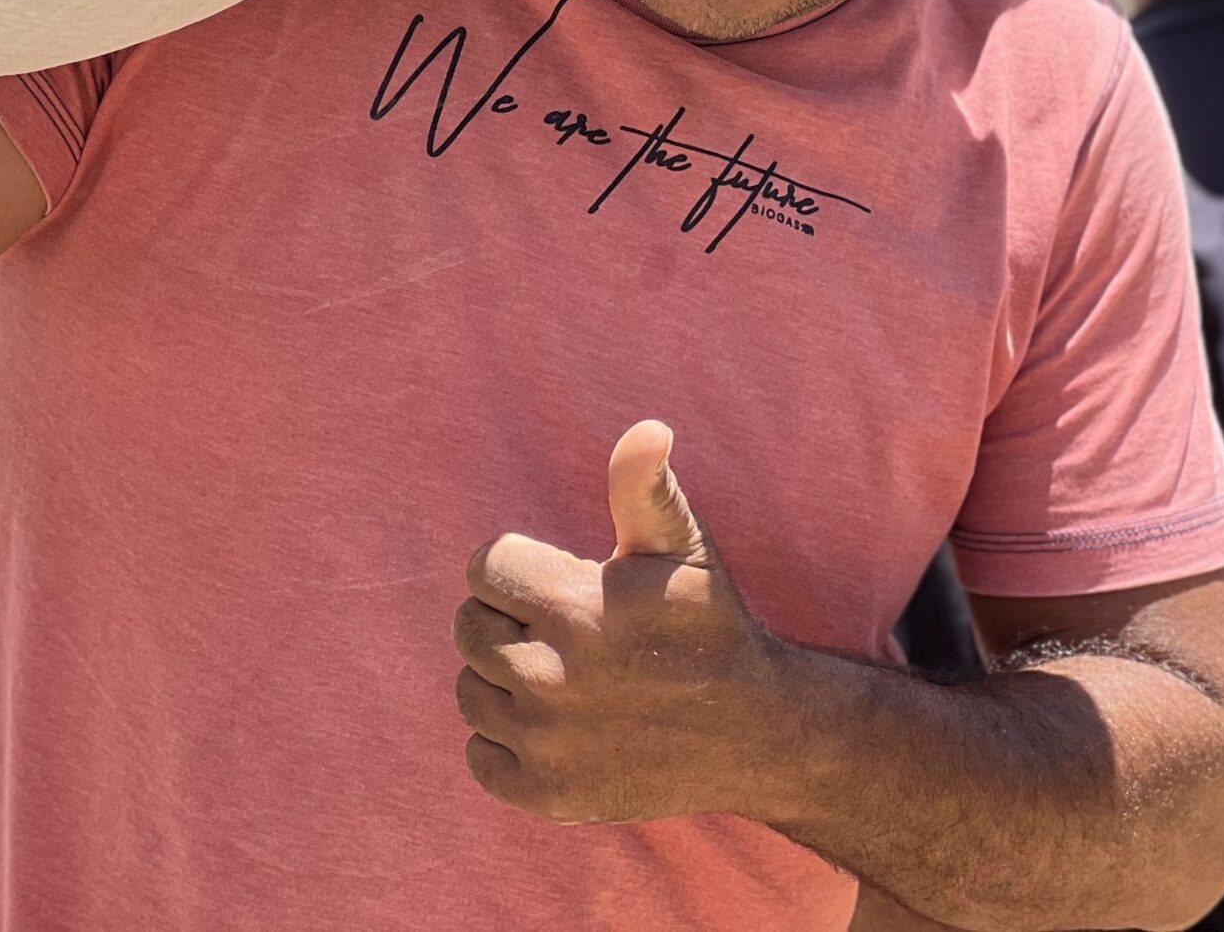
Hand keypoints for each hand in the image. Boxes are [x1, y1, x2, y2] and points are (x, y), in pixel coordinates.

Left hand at [454, 420, 784, 823]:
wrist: (755, 733)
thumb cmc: (711, 624)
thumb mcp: (683, 546)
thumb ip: (644, 486)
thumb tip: (648, 428)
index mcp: (573, 606)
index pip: (483, 568)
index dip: (519, 569)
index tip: (560, 583)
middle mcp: (549, 676)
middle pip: (468, 629)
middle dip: (508, 620)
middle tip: (562, 630)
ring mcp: (545, 742)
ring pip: (470, 692)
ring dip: (503, 680)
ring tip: (560, 674)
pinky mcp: (546, 794)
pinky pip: (480, 756)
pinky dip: (505, 742)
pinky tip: (554, 725)